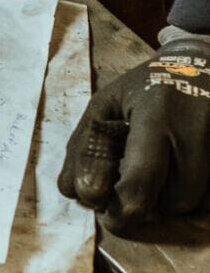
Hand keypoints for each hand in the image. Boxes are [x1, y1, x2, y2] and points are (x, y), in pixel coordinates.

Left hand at [58, 35, 209, 224]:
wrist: (203, 65)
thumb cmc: (144, 87)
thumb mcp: (106, 104)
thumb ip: (85, 147)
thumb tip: (74, 193)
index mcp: (156, 118)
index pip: (139, 185)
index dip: (118, 208)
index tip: (102, 202)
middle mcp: (196, 134)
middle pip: (172, 204)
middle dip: (146, 203)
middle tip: (130, 184)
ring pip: (195, 205)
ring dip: (172, 198)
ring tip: (162, 167)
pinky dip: (195, 193)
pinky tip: (184, 167)